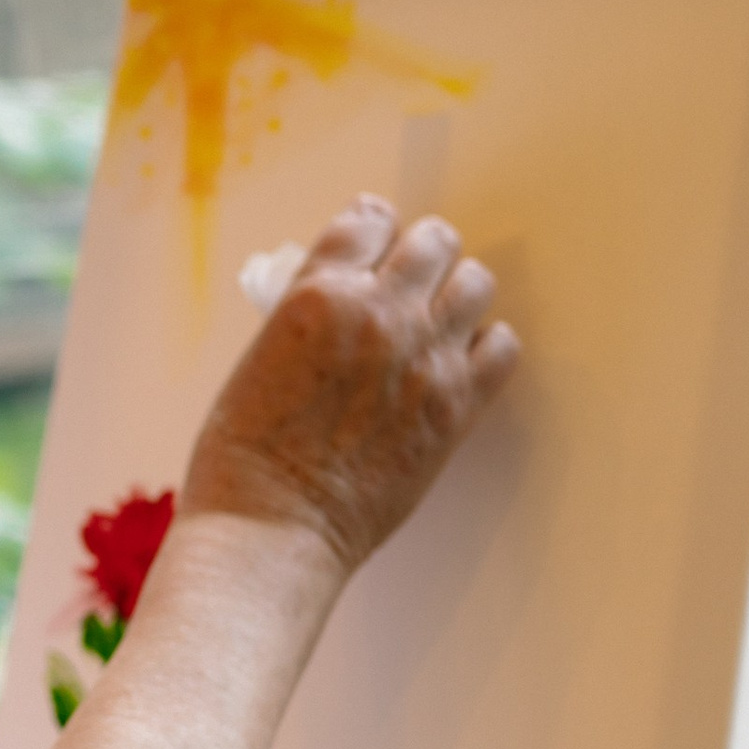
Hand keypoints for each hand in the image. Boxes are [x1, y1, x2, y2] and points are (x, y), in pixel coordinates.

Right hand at [180, 195, 518, 575]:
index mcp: (319, 293)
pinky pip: (502, 347)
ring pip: (476, 283)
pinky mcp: (455, 406)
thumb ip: (308, 314)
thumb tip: (342, 299)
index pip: (369, 221)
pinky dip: (485, 346)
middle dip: (422, 256)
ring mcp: (425, 357)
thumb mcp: (259, 355)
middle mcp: (380, 312)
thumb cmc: (245, 456)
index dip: (373, 231)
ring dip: (457, 294)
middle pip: (433, 241)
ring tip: (437, 319)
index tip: (373, 246)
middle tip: (410, 281)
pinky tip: (457, 361)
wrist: (272, 527)